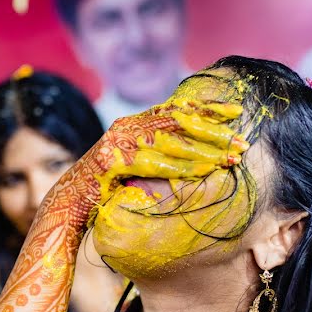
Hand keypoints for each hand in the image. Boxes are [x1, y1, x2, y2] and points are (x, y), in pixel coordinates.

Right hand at [45, 100, 249, 230]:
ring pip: (173, 141)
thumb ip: (157, 152)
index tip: (236, 113)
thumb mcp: (135, 162)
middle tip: (242, 139)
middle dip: (214, 130)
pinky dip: (183, 166)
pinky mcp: (114, 160)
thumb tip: (192, 149)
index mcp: (134, 123)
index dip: (207, 109)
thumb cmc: (105, 187)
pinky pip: (157, 162)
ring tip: (231, 156)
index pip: (176, 109)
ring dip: (205, 149)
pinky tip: (205, 170)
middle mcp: (127, 126)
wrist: (70, 201)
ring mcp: (119, 142)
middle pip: (179, 121)